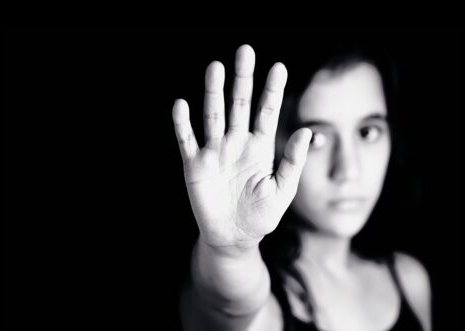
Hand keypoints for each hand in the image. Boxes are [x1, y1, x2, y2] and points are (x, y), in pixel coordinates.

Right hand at [173, 45, 311, 251]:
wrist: (234, 238)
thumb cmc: (261, 215)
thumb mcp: (283, 190)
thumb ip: (293, 162)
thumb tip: (309, 131)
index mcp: (260, 147)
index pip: (267, 112)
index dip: (272, 91)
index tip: (279, 67)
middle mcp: (236, 143)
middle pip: (239, 105)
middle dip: (242, 79)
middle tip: (245, 51)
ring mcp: (214, 152)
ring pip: (213, 115)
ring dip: (213, 93)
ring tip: (215, 68)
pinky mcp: (195, 166)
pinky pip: (187, 140)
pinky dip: (183, 124)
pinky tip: (182, 105)